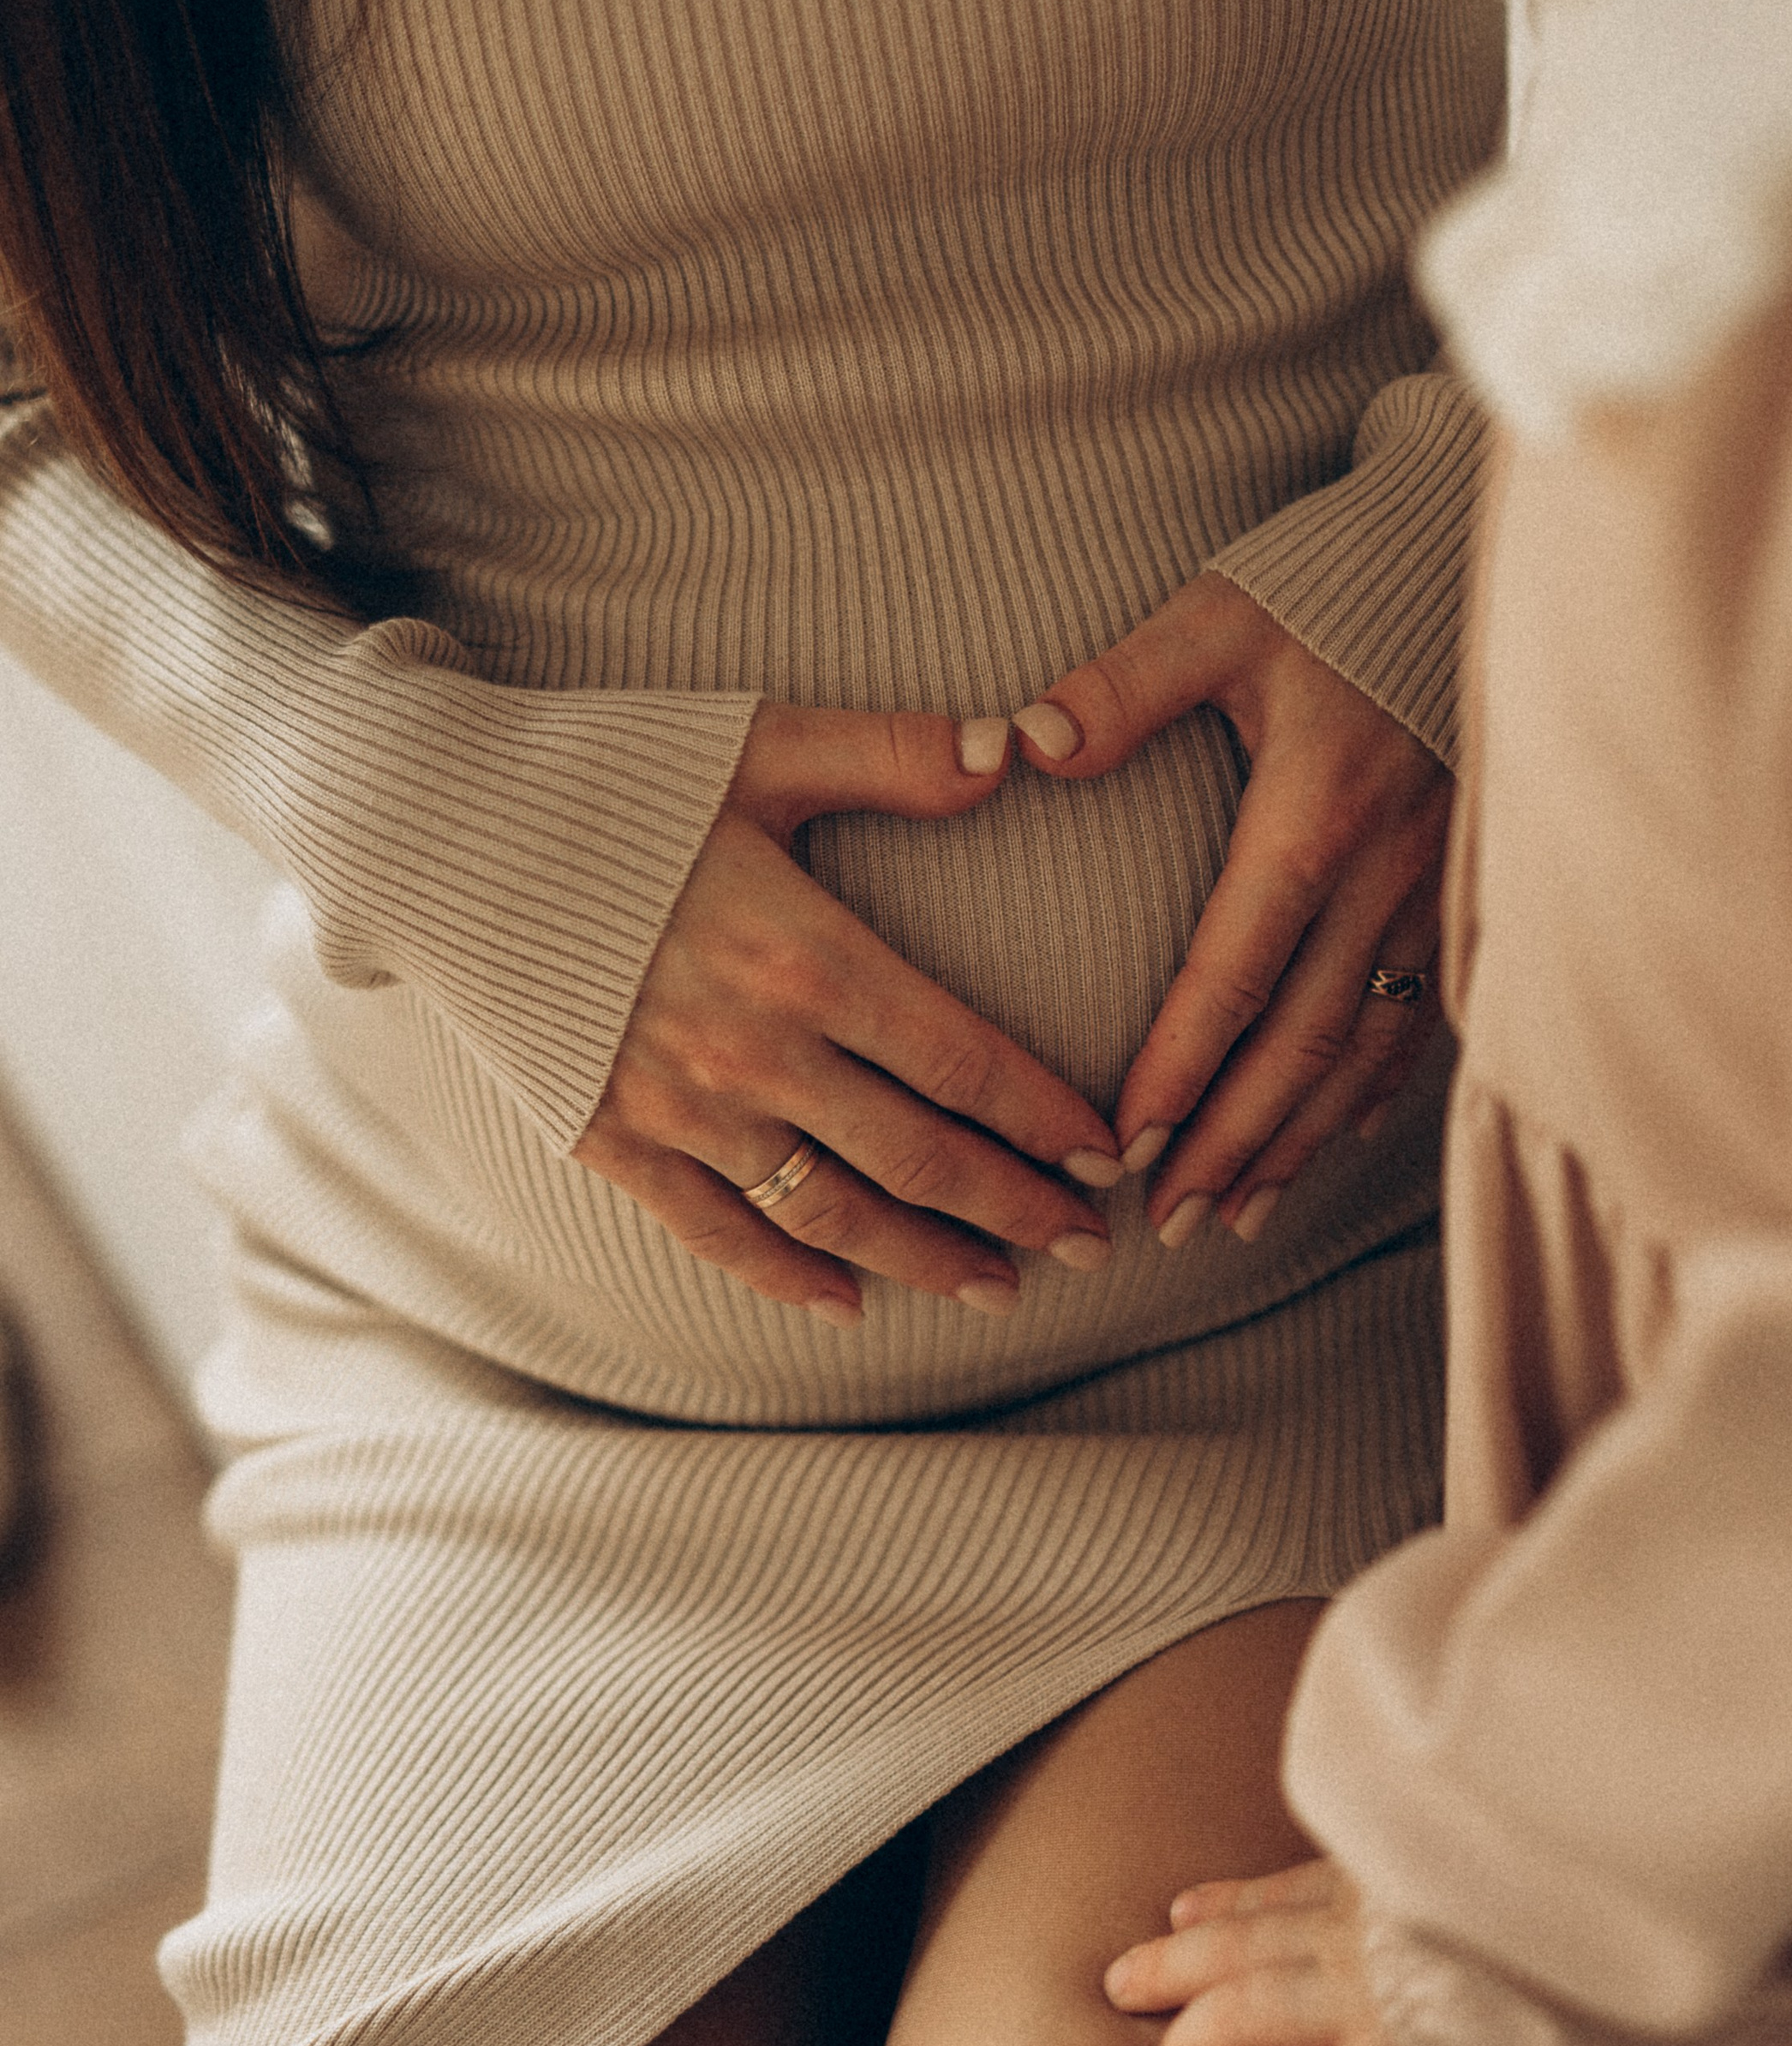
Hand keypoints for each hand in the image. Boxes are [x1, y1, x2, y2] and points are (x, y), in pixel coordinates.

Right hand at [575, 703, 1120, 1329]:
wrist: (430, 824)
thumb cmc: (607, 770)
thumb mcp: (761, 741)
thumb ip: (896, 752)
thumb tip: (1016, 751)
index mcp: (807, 955)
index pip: (963, 1061)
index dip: (1045, 1119)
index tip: (1108, 1154)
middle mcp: (754, 1050)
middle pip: (919, 1156)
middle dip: (1016, 1208)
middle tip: (1090, 1244)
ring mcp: (681, 1107)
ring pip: (834, 1213)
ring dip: (926, 1257)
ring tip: (999, 1284)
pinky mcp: (612, 1137)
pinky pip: (716, 1232)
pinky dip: (788, 1276)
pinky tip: (847, 1304)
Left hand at [1011, 578, 1448, 1241]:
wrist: (1450, 561)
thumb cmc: (1323, 588)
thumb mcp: (1217, 618)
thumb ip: (1121, 686)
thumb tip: (1024, 744)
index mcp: (1313, 816)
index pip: (1237, 975)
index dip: (1182, 1071)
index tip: (1127, 1148)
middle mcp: (1382, 872)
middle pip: (1304, 1042)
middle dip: (1233, 1141)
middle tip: (1169, 1218)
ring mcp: (1429, 888)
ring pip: (1366, 1048)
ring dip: (1299, 1138)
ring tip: (1235, 1209)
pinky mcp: (1457, 889)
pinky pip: (1416, 1017)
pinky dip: (1368, 1094)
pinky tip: (1327, 1138)